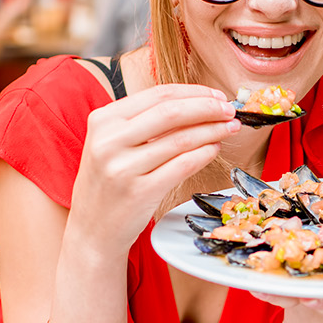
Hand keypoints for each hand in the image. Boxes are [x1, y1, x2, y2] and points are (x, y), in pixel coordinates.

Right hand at [68, 83, 239, 253]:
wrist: (92, 229)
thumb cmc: (109, 184)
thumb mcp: (113, 145)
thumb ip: (143, 123)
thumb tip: (197, 103)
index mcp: (103, 120)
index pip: (158, 95)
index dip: (194, 92)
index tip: (217, 96)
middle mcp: (109, 141)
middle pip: (171, 112)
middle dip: (208, 108)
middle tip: (230, 110)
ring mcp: (123, 167)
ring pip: (181, 139)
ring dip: (212, 131)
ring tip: (229, 129)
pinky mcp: (140, 192)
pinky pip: (182, 165)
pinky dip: (204, 154)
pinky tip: (214, 149)